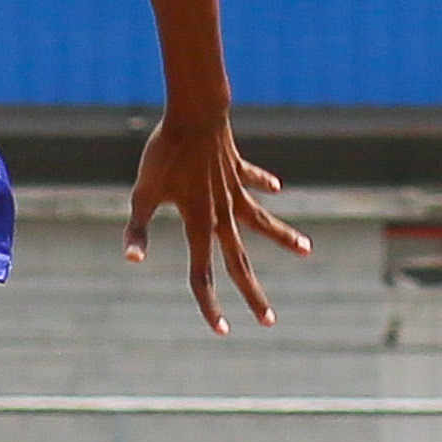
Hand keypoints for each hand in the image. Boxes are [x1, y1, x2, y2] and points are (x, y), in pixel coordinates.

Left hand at [126, 108, 308, 329]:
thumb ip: (138, 228)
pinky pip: (252, 179)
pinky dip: (263, 184)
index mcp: (199, 223)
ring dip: (284, 237)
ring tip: (307, 250)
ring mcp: (234, 190)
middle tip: (270, 321)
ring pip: (262, 221)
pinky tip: (276, 190)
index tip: (223, 330)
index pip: (203, 274)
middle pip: (239, 261)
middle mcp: (222, 213)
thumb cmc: (165, 152)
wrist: (195, 111)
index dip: (210, 304)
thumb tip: (133, 259)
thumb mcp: (143, 192)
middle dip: (253, 294)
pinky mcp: (236, 168)